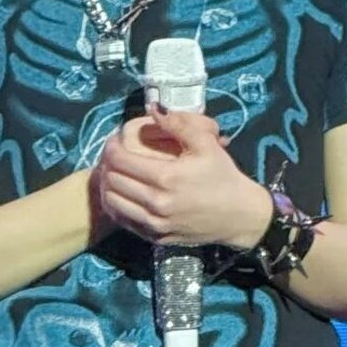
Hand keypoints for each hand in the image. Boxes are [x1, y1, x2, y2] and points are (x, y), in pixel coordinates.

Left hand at [95, 103, 270, 248]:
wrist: (239, 215)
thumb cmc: (222, 176)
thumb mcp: (206, 144)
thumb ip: (179, 124)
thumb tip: (153, 108)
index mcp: (165, 177)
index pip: (119, 160)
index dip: (111, 147)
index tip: (115, 140)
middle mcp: (156, 203)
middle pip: (112, 180)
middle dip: (106, 163)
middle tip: (113, 155)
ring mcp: (154, 224)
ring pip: (112, 202)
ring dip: (107, 185)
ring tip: (115, 174)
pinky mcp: (155, 238)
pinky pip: (123, 221)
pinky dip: (116, 205)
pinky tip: (123, 194)